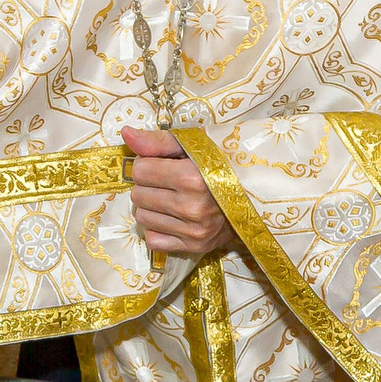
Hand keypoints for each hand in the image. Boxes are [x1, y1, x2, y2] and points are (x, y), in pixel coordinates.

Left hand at [123, 126, 236, 258]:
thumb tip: (125, 134)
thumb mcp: (194, 146)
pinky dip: (158, 229)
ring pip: (142, 218)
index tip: (162, 165)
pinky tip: (172, 218)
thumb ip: (158, 141)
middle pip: (138, 195)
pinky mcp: (194, 247)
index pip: (140, 171)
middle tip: (167, 182)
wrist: (255, 196)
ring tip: (170, 199)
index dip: (148, 165)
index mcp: (192, 178)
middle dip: (148, 186)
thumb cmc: (222, 165)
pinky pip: (153, 240)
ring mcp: (193, 231)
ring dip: (151, 207)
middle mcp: (192, 207)